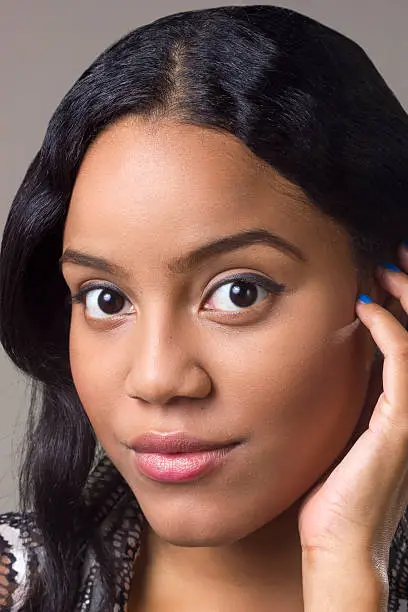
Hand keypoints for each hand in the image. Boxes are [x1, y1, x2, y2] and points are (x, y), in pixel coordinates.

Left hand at [297, 244, 407, 591]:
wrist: (339, 542)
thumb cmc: (334, 491)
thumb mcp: (344, 431)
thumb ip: (349, 397)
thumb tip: (333, 356)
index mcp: (404, 407)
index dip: (407, 303)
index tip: (387, 273)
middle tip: (394, 258)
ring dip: (405, 299)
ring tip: (384, 270)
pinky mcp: (401, 424)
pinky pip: (403, 362)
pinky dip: (389, 329)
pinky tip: (367, 309)